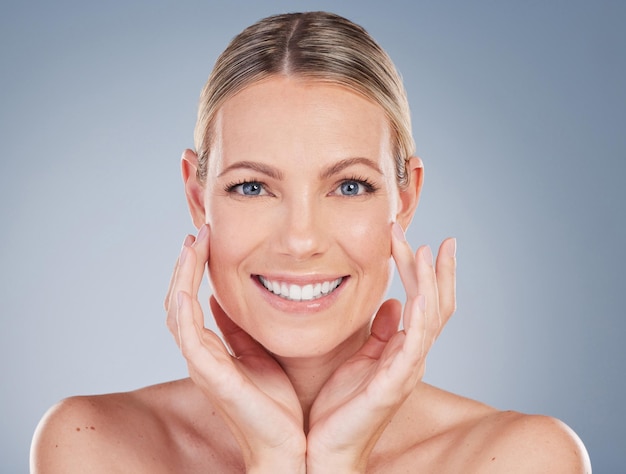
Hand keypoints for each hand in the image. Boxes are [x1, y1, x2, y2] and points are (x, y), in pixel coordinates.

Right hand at [164, 225, 305, 472]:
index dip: (194, 270)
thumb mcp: (261, 354)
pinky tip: (189, 281)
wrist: (290, 448)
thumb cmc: (278, 406)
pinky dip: (183, 305)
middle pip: (178, 301)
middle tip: (197, 233)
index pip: (192, 301)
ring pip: (177, 311)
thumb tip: (227, 301)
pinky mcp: (211, 374)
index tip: (204, 238)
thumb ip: (242, 330)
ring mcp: (202, 364)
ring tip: (193, 244)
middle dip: (185, 265)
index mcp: (214, 350)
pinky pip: (188, 334)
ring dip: (182, 275)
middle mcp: (202, 355)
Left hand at [306, 224, 456, 472]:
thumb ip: (378, 333)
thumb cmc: (340, 407)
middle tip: (433, 237)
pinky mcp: (391, 385)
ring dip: (429, 283)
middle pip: (436, 305)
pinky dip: (421, 320)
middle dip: (435, 270)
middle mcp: (411, 358)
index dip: (430, 274)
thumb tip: (392, 303)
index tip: (427, 241)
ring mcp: (405, 371)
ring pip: (431, 320)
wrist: (325, 449)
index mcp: (402, 350)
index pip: (427, 304)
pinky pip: (413, 348)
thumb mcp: (358, 359)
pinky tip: (420, 296)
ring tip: (424, 250)